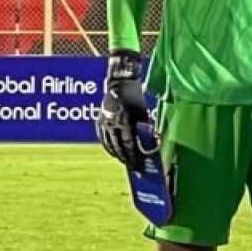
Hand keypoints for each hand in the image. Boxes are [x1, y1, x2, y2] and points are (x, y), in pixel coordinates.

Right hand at [97, 49, 151, 170]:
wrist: (119, 83)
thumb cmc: (135, 97)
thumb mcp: (143, 112)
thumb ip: (146, 127)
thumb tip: (152, 140)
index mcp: (124, 122)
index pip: (128, 145)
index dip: (133, 157)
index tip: (138, 166)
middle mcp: (111, 124)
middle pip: (117, 147)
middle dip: (125, 158)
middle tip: (132, 167)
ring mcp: (104, 122)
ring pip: (108, 144)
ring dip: (116, 154)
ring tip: (123, 160)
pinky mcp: (99, 120)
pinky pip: (102, 137)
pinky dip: (107, 145)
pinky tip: (112, 150)